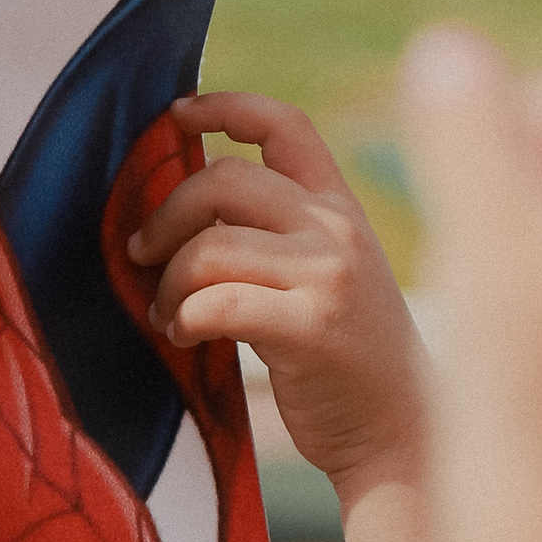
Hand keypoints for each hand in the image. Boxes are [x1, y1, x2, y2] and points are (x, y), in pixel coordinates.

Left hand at [127, 94, 426, 497]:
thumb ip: (278, 233)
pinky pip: (217, 303)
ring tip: (168, 315)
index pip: (285, 125)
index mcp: (340, 206)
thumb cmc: (345, 360)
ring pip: (210, 246)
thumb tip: (182, 210)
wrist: (399, 435)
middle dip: (164, 214)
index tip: (177, 116)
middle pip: (224, 178)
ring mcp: (330, 274)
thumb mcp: (330, 274)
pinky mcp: (312, 326)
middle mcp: (338, 228)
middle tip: (142, 254)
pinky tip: (184, 338)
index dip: (225, 106)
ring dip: (167, 282)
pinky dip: (182, 318)